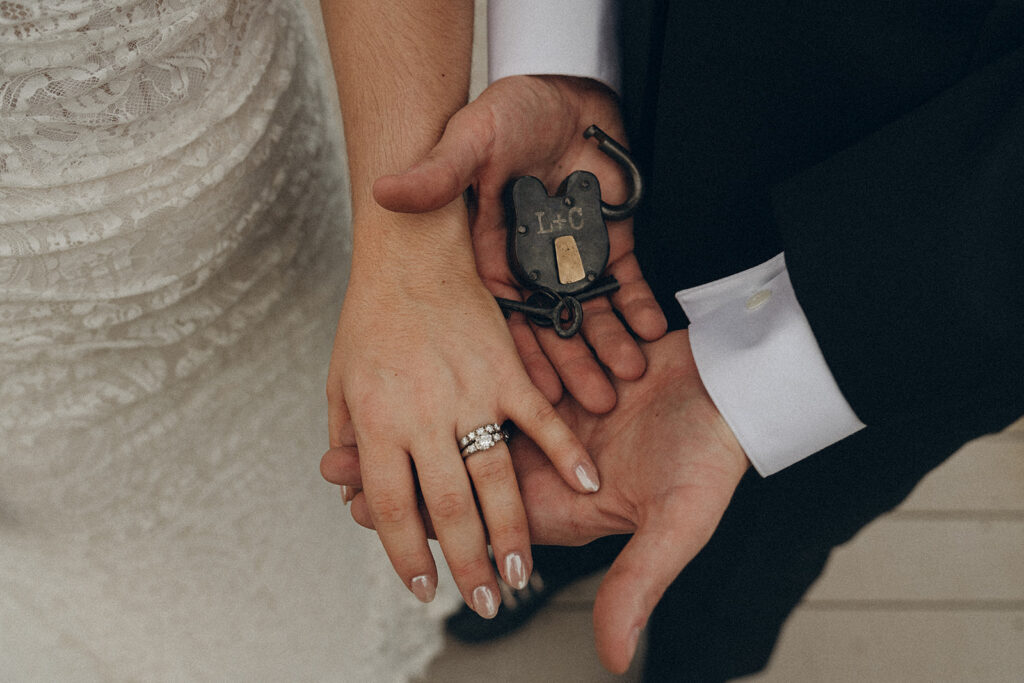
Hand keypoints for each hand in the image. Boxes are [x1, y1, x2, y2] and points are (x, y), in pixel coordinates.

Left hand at [325, 329, 749, 672]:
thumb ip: (636, 584)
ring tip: (362, 411)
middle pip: (461, 471)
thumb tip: (612, 658)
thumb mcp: (676, 524)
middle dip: (403, 469)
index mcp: (564, 507)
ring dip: (422, 417)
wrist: (741, 383)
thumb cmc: (714, 455)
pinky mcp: (562, 377)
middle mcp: (551, 467)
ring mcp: (554, 421)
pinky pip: (501, 375)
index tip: (363, 511)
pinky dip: (465, 375)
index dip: (423, 518)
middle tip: (337, 463)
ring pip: (472, 421)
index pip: (477, 519)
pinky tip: (424, 363)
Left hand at [326, 202, 600, 618]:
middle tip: (481, 604)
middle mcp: (422, 414)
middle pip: (445, 507)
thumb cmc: (373, 306)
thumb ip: (347, 430)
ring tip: (521, 574)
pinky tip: (583, 486)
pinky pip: (540, 419)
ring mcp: (468, 391)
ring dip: (509, 532)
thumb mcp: (340, 371)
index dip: (408, 556)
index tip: (423, 588)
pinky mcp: (508, 365)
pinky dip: (563, 453)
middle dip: (466, 564)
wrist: (413, 238)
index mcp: (376, 420)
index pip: (392, 509)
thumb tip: (341, 477)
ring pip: (492, 478)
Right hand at [374, 76, 666, 413]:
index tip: (534, 392)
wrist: (565, 89)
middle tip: (594, 404)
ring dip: (610, 344)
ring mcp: (574, 258)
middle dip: (574, 363)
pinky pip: (626, 282)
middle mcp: (532, 267)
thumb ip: (439, 174)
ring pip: (591, 312)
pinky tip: (652, 330)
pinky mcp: (610, 243)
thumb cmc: (510, 112)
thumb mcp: (471, 140)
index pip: (505, 316)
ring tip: (628, 376)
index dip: (521, 354)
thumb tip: (384, 191)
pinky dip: (639, 304)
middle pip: (552, 326)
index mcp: (492, 256)